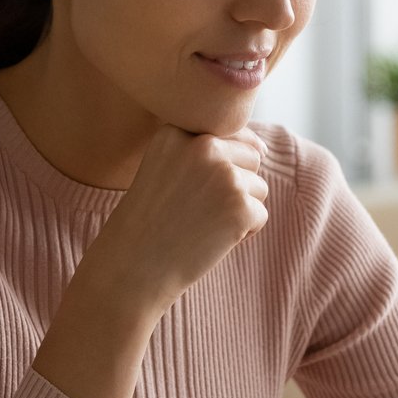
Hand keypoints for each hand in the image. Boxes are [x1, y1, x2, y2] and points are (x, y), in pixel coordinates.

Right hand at [86, 124, 268, 311]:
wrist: (133, 268)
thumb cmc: (151, 220)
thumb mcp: (165, 166)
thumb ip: (206, 147)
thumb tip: (263, 147)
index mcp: (178, 130)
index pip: (230, 134)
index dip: (216, 168)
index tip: (187, 190)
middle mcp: (202, 144)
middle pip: (249, 158)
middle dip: (232, 186)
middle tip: (193, 209)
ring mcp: (224, 175)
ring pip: (258, 187)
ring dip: (237, 209)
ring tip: (199, 223)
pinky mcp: (241, 206)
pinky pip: (260, 215)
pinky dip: (241, 233)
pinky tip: (209, 239)